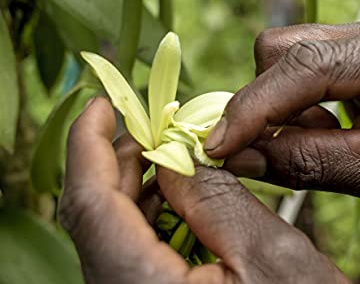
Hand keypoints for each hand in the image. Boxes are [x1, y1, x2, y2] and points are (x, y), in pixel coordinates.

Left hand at [59, 97, 348, 283]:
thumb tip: (176, 153)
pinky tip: (184, 198)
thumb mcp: (269, 255)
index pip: (91, 206)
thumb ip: (216, 199)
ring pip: (115, 232)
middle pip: (99, 217)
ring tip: (177, 158)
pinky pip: (135, 250)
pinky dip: (156, 216)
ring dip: (143, 187)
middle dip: (124, 162)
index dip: (89, 147)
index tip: (100, 107)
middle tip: (154, 127)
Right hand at [205, 20, 359, 215]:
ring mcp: (356, 37)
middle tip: (269, 152)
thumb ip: (305, 164)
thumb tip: (235, 157)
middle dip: (262, 104)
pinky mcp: (341, 50)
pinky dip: (286, 104)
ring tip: (311, 140)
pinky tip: (316, 128)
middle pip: (282, 50)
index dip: (256, 107)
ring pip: (277, 55)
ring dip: (274, 105)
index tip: (218, 146)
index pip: (308, 68)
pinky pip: (288, 68)